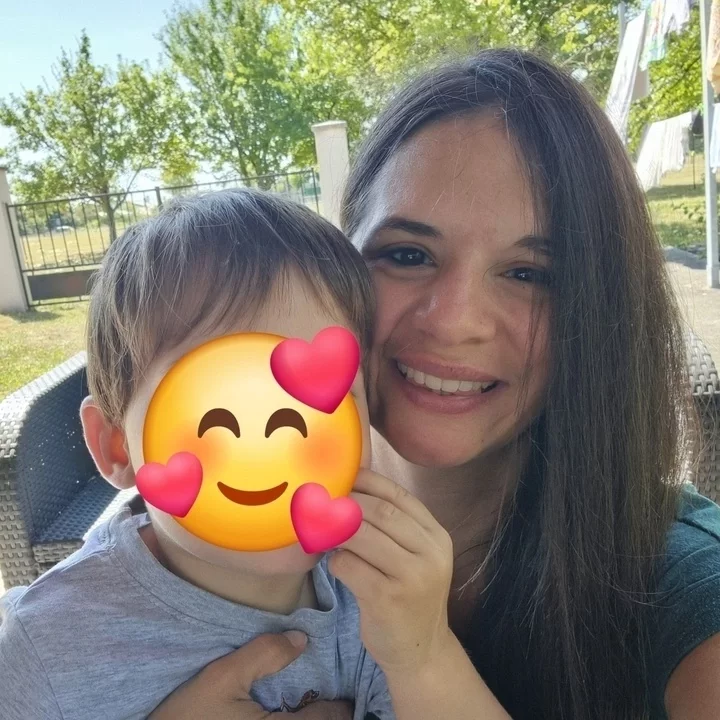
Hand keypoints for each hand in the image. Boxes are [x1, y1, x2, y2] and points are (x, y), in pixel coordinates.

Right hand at [148, 631, 352, 719]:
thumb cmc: (188, 716)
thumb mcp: (222, 677)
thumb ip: (264, 655)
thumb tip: (303, 638)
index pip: (331, 719)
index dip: (341, 705)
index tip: (346, 693)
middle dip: (332, 716)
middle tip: (337, 701)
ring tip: (316, 710)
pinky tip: (289, 715)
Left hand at [329, 470, 454, 674]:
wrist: (421, 651)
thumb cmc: (409, 596)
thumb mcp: (413, 556)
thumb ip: (392, 526)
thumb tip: (347, 489)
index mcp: (436, 536)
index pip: (399, 495)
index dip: (367, 481)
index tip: (341, 476)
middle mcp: (430, 553)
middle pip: (380, 512)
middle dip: (346, 503)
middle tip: (321, 501)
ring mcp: (412, 576)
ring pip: (362, 536)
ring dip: (335, 529)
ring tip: (321, 529)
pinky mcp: (388, 599)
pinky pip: (350, 567)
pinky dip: (335, 560)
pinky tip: (334, 563)